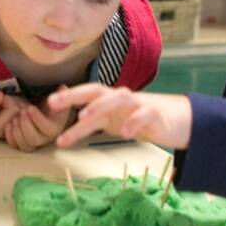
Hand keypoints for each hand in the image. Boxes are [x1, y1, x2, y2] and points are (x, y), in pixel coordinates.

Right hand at [0, 91, 27, 138]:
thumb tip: (0, 95)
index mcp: (0, 128)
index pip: (14, 110)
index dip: (8, 100)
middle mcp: (8, 129)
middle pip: (22, 110)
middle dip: (13, 99)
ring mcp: (11, 124)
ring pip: (24, 108)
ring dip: (15, 99)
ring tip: (1, 99)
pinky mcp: (11, 118)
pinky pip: (21, 107)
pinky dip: (16, 101)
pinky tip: (5, 101)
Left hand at [2, 97, 72, 151]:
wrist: (42, 109)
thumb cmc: (50, 103)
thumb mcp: (58, 97)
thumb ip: (61, 94)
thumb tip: (62, 88)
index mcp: (55, 127)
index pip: (48, 129)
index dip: (38, 119)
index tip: (30, 107)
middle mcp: (45, 138)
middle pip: (34, 139)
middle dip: (26, 125)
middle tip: (21, 111)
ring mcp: (34, 142)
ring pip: (25, 145)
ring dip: (17, 131)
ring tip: (15, 118)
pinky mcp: (23, 143)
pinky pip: (15, 145)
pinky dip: (10, 136)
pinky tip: (9, 124)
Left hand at [48, 84, 192, 149]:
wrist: (177, 120)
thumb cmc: (138, 120)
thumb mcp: (112, 122)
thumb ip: (92, 123)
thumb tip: (63, 131)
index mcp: (109, 100)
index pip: (86, 94)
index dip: (68, 96)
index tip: (47, 104)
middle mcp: (120, 98)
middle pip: (96, 91)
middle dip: (74, 95)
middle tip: (53, 103)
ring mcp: (138, 104)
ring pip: (118, 98)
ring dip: (100, 106)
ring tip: (83, 119)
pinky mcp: (155, 114)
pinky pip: (144, 115)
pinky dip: (134, 122)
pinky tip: (125, 133)